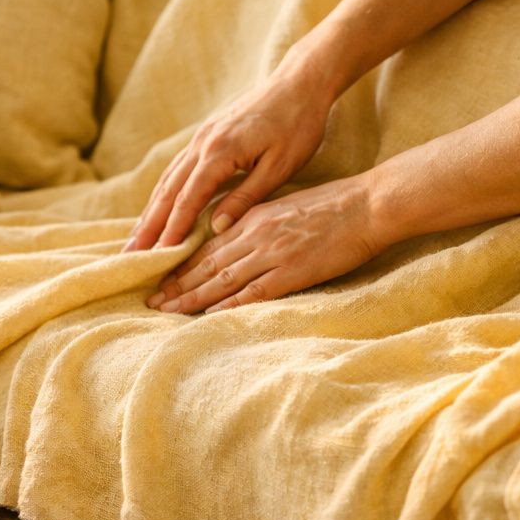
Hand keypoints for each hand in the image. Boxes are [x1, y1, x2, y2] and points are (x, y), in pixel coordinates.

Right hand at [122, 59, 336, 251]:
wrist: (299, 83)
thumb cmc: (298, 125)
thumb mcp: (280, 166)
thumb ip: (246, 197)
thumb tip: (217, 228)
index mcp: (220, 151)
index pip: (188, 198)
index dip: (172, 229)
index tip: (159, 255)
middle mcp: (202, 143)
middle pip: (168, 190)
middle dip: (149, 225)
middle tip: (131, 255)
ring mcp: (200, 137)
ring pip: (167, 179)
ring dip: (150, 211)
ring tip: (137, 239)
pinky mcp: (205, 135)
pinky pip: (176, 168)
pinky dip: (163, 192)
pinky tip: (157, 208)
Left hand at [145, 174, 386, 313]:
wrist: (368, 204)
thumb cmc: (334, 205)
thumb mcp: (285, 206)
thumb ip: (258, 222)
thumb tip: (235, 237)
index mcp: (253, 217)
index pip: (208, 246)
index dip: (181, 266)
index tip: (160, 280)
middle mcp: (255, 234)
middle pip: (206, 264)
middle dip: (176, 284)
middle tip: (151, 302)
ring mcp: (273, 253)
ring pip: (222, 279)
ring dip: (191, 297)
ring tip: (167, 311)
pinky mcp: (293, 271)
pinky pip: (254, 291)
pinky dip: (229, 304)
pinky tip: (209, 315)